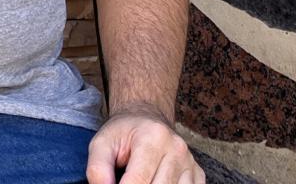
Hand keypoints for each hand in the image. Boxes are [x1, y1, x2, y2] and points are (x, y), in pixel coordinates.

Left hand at [86, 106, 202, 183]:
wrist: (146, 119)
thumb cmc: (123, 133)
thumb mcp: (101, 144)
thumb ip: (98, 169)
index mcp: (153, 137)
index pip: (138, 181)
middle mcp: (177, 149)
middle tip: (124, 182)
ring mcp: (190, 162)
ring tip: (140, 182)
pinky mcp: (198, 174)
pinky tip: (156, 183)